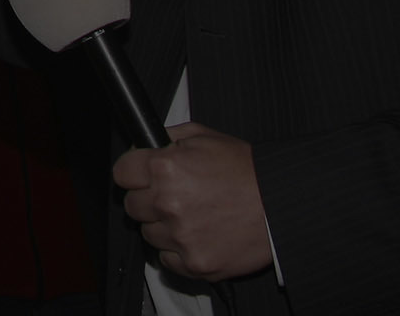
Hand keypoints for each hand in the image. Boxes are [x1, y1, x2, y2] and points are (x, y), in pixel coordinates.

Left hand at [113, 122, 271, 283]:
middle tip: (171, 194)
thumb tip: (144, 145)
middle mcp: (168, 203)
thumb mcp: (204, 136)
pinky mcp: (193, 263)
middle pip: (131, 205)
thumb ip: (168, 137)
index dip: (132, 171)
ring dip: (162, 225)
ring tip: (191, 213)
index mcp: (166, 168)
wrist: (278, 204)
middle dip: (147, 198)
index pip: (122, 173)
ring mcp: (180, 237)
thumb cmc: (244, 169)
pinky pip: (166, 259)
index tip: (139, 174)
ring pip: (148, 234)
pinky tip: (197, 233)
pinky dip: (177, 249)